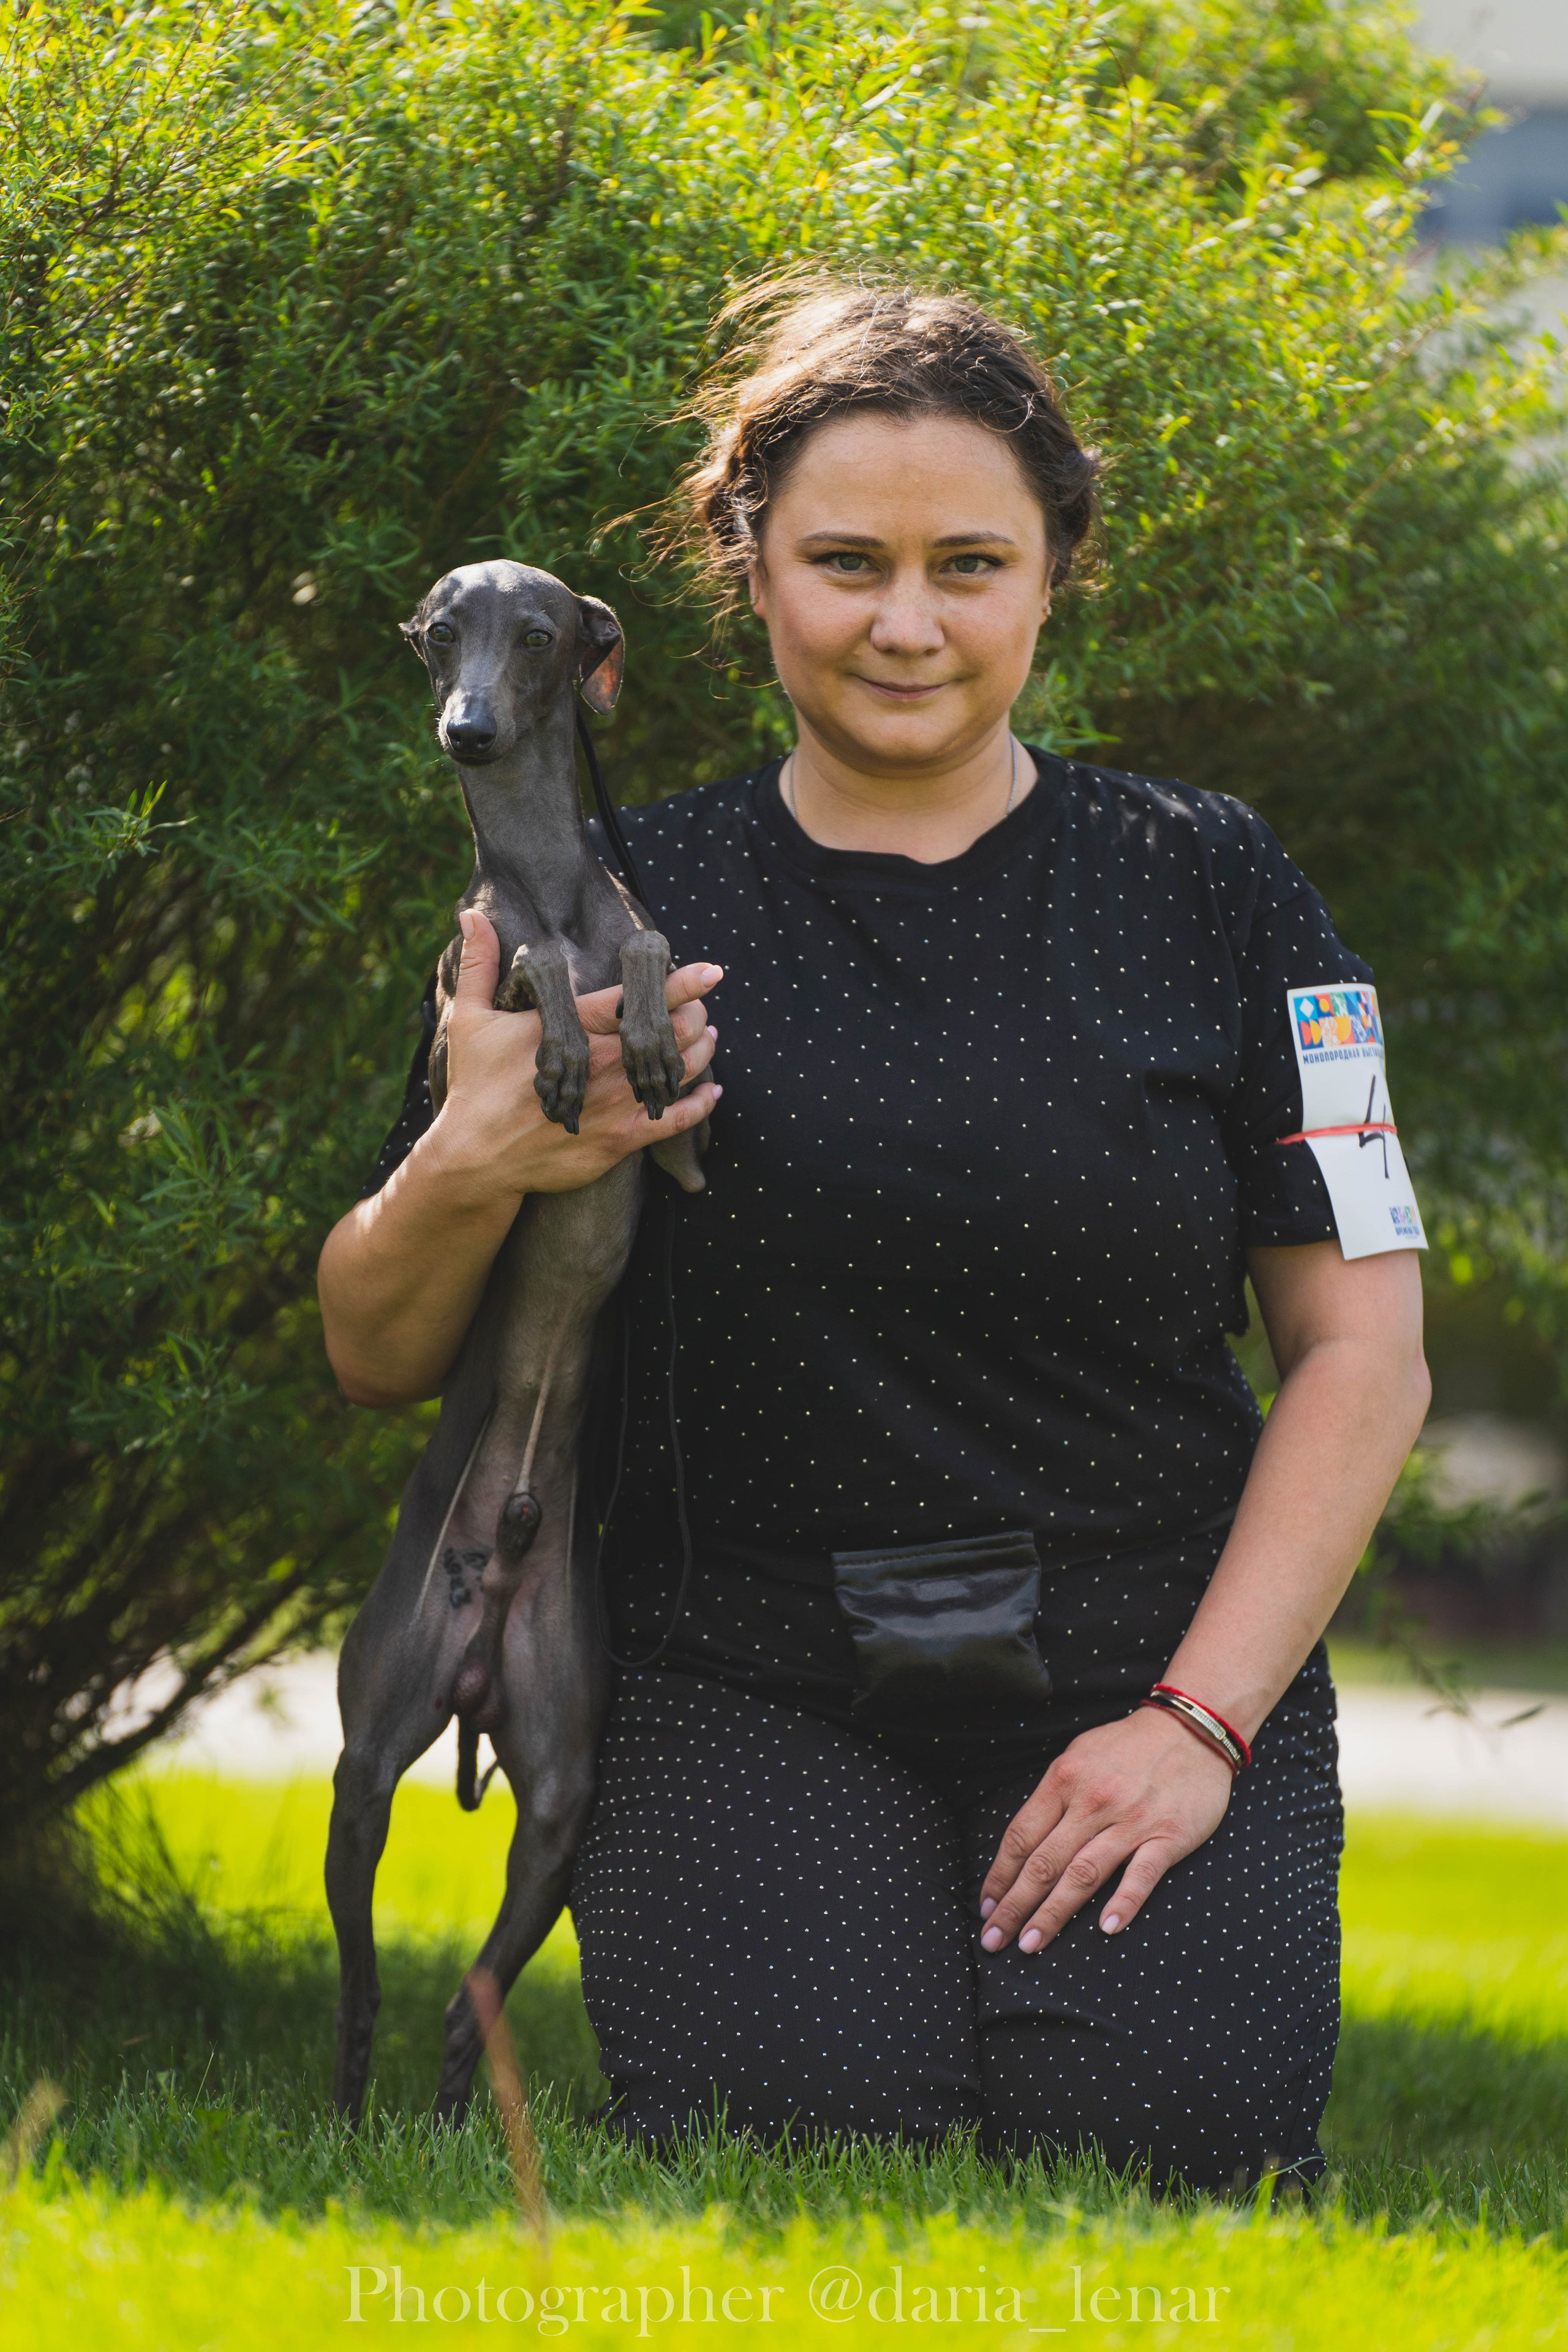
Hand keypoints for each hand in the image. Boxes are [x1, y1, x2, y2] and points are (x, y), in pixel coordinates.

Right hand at [427, 907, 721, 1200]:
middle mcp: (603, 1061)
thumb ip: (479, 964)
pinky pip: (675, 1119)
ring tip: (708, 1037)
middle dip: (694, 1014)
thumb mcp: (470, 1019)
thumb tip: (469, 914)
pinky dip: (700, 1105)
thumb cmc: (475, 1086)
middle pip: (670, 1030)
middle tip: (699, 1008)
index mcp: (575, 1028)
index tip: (711, 970)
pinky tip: (712, 1093)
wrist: (476, 1157)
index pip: (636, 997)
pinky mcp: (620, 1138)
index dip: (680, 982)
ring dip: (701, 1051)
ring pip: (679, 1070)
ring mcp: (615, 1101)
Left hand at [978, 1706, 1233, 1951]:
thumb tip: (1024, 1842)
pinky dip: (1124, 1902)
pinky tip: (1107, 1929)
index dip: (999, 1876)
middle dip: (1014, 1905)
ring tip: (1030, 1944)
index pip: (1021, 1837)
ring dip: (1053, 1913)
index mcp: (1064, 1779)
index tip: (985, 1907)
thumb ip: (1053, 1796)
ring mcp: (1131, 1820)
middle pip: (1044, 1862)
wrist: (1192, 1728)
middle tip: (994, 1940)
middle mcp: (1092, 1801)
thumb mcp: (1079, 1756)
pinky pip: (1142, 1874)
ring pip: (1083, 1874)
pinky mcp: (1168, 1835)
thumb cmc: (1129, 1746)